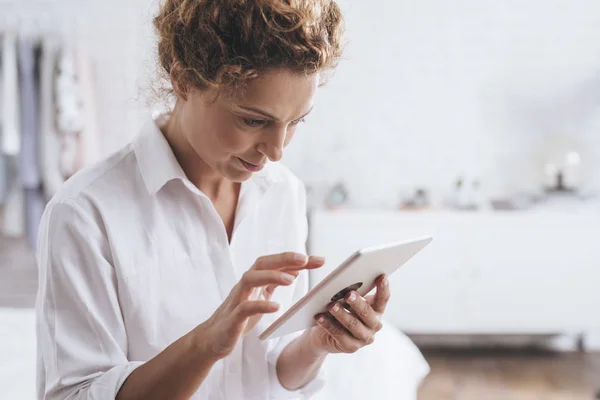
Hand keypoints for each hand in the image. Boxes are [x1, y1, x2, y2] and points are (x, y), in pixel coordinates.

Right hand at [195, 252, 324, 359]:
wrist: (214, 338)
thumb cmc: (239, 316)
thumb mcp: (260, 296)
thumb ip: (274, 283)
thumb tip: (294, 270)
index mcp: (255, 280)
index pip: (276, 263)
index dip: (297, 260)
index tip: (319, 260)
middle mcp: (245, 285)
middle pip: (262, 263)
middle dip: (284, 259)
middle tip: (305, 259)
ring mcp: (237, 299)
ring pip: (250, 278)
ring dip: (270, 276)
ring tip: (290, 280)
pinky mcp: (233, 318)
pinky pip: (245, 307)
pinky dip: (260, 305)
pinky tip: (275, 307)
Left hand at [308, 274, 389, 354]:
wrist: (324, 335)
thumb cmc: (340, 311)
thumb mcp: (348, 301)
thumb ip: (353, 292)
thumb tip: (347, 281)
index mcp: (376, 311)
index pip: (383, 299)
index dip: (383, 288)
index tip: (382, 276)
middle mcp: (374, 325)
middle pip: (368, 313)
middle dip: (358, 303)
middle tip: (349, 294)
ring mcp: (363, 338)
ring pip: (353, 325)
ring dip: (341, 314)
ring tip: (331, 306)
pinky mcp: (350, 347)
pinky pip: (338, 334)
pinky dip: (328, 324)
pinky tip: (320, 317)